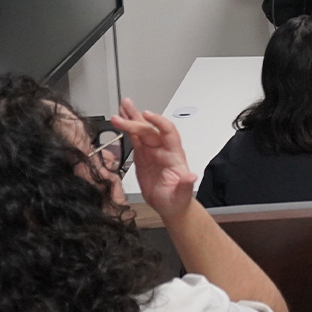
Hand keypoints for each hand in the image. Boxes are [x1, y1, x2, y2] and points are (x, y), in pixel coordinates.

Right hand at [110, 98, 196, 218]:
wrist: (170, 206)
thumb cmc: (177, 199)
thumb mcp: (181, 194)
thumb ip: (185, 184)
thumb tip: (191, 176)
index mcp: (174, 155)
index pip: (168, 133)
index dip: (158, 122)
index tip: (147, 115)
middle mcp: (163, 150)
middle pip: (149, 131)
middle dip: (135, 122)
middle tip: (120, 116)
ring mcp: (152, 152)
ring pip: (142, 131)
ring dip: (132, 119)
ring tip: (122, 106)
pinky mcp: (143, 156)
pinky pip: (135, 139)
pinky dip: (127, 130)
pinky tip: (121, 121)